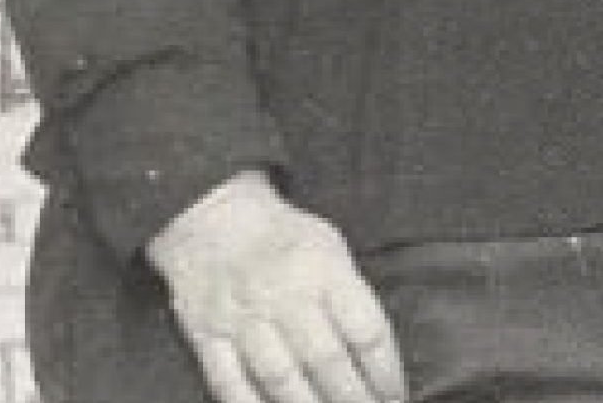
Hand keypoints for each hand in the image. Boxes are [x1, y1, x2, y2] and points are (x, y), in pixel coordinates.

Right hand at [145, 171, 405, 402]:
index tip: (396, 395)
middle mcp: (285, 297)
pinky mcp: (206, 337)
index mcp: (324, 272)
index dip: (385, 371)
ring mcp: (242, 320)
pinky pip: (229, 382)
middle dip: (353, 399)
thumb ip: (350, 296)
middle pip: (326, 361)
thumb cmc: (283, 236)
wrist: (211, 218)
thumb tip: (371, 352)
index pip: (366, 330)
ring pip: (280, 378)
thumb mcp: (332, 248)